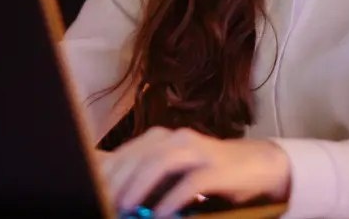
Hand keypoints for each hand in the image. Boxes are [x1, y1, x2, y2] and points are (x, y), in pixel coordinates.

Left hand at [99, 127, 290, 215]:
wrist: (255, 166)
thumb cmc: (207, 174)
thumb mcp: (173, 173)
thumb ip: (147, 180)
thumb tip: (115, 194)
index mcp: (162, 139)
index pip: (126, 153)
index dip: (108, 172)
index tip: (93, 190)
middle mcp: (176, 139)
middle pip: (138, 157)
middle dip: (118, 182)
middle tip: (106, 203)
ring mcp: (197, 150)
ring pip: (160, 164)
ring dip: (139, 187)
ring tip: (126, 208)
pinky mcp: (216, 168)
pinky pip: (190, 183)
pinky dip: (173, 199)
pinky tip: (161, 215)